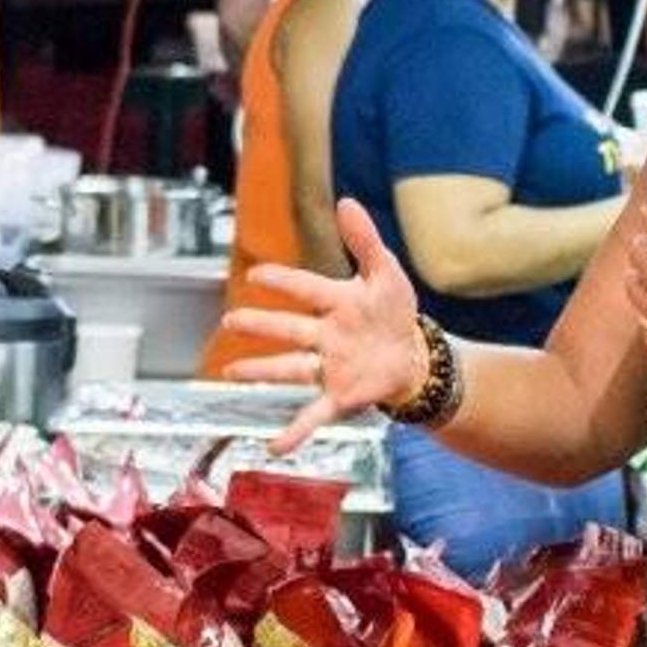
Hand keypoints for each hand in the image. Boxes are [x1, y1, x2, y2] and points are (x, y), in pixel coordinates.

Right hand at [217, 198, 428, 448]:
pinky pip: (313, 413)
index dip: (283, 280)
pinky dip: (294, 430)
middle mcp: (325, 335)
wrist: (416, 357)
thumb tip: (345, 201)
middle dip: (259, 324)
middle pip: (288, 328)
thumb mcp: (386, 272)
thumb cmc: (395, 313)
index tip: (257, 274)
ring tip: (229, 372)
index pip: (305, 288)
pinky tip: (274, 445)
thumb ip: (364, 240)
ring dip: (261, 370)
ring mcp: (330, 367)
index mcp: (336, 303)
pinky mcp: (340, 395)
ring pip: (289, 367)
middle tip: (230, 320)